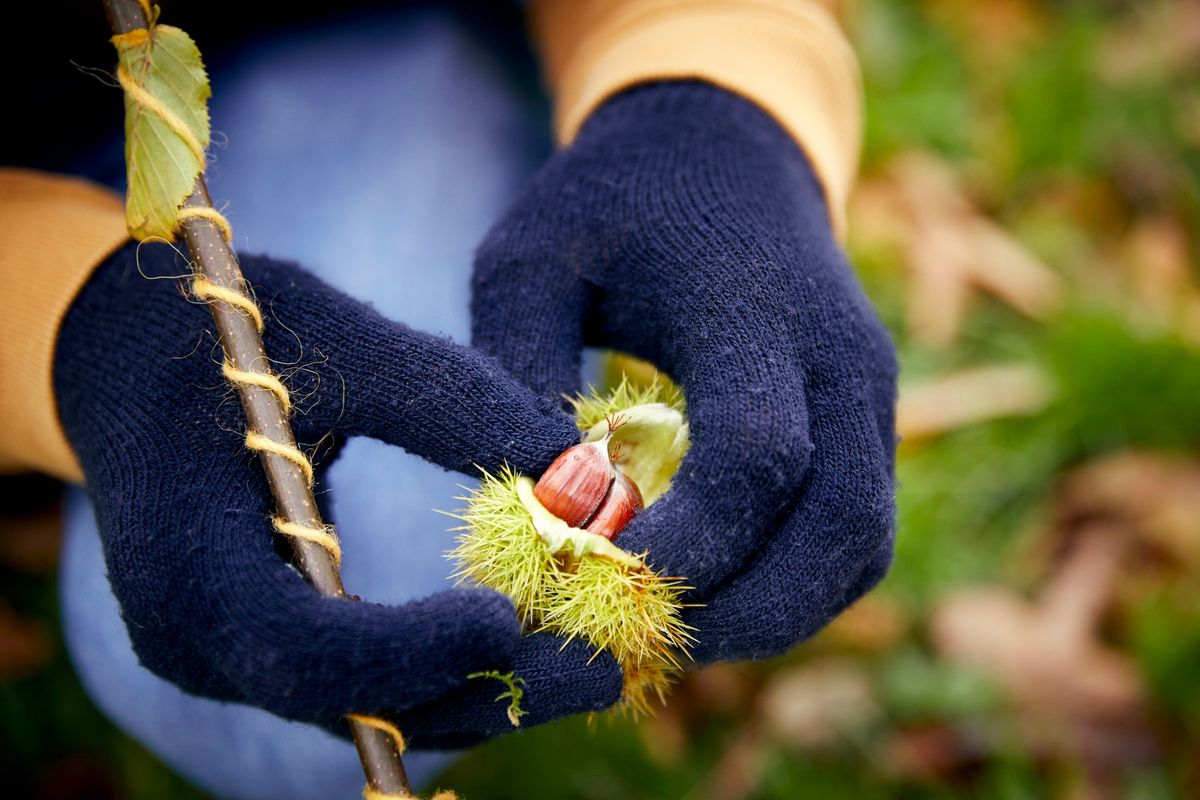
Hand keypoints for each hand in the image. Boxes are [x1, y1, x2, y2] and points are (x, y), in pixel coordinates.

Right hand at [53, 242, 620, 746]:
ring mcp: (226, 656)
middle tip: (601, 667)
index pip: (304, 648)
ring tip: (589, 659)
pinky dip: (443, 671)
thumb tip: (578, 468)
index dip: (413, 647)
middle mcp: (197, 638)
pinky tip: (527, 636)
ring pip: (366, 711)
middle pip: (351, 705)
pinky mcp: (262, 648)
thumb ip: (448, 398)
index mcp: (188, 563)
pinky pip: (361, 687)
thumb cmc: (220, 333)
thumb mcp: (332, 337)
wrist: (124, 358)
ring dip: (478, 690)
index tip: (512, 616)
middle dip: (480, 687)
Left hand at [472, 81, 897, 662]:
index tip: (592, 582)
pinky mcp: (866, 420)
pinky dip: (791, 586)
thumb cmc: (610, 202)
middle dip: (739, 612)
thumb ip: (515, 370)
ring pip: (859, 548)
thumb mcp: (528, 256)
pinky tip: (708, 591)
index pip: (756, 455)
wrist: (721, 148)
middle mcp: (841, 358)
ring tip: (666, 629)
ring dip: (772, 614)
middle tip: (632, 641)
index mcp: (757, 306)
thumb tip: (533, 512)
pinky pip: (854, 534)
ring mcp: (870, 393)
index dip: (687, 542)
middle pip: (840, 530)